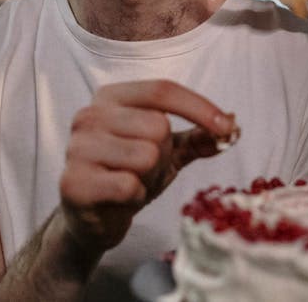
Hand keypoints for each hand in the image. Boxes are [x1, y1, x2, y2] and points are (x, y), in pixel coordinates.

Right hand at [58, 80, 235, 254]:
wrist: (92, 218)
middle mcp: (89, 115)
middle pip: (157, 126)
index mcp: (111, 97)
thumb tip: (233, 126)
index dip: (199, 107)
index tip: (226, 127)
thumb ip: (199, 136)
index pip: (162, 90)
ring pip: (146, 156)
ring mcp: (77, 148)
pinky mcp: (73, 182)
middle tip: (146, 171)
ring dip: (149, 178)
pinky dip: (134, 197)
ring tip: (132, 184)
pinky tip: (120, 199)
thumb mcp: (168, 150)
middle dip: (163, 156)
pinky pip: (128, 186)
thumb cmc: (129, 173)